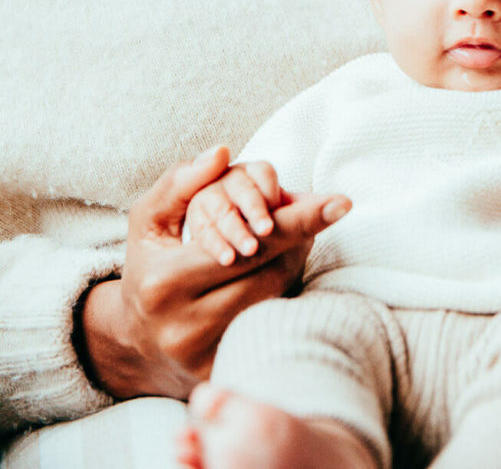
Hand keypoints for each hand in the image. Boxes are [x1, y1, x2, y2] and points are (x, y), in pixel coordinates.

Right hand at [79, 146, 351, 400]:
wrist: (137, 337)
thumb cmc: (148, 264)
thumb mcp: (149, 218)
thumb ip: (181, 181)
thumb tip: (222, 153)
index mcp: (166, 283)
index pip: (247, 245)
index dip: (298, 221)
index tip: (341, 202)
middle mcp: (187, 326)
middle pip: (269, 272)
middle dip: (299, 236)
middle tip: (322, 209)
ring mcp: (208, 355)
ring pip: (277, 296)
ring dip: (294, 259)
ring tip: (297, 234)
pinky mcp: (226, 369)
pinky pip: (273, 320)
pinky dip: (285, 289)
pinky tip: (284, 266)